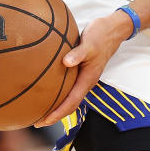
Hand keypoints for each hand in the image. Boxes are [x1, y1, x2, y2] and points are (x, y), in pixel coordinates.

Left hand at [35, 9, 132, 126]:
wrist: (113, 29)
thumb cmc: (101, 35)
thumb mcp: (90, 43)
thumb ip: (78, 53)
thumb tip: (66, 62)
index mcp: (88, 78)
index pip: (71, 102)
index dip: (57, 114)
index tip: (43, 121)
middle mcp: (87, 81)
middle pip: (70, 104)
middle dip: (54, 115)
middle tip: (36, 121)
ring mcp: (85, 76)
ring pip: (70, 96)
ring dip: (57, 105)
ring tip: (40, 108)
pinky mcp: (83, 69)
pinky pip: (70, 86)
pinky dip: (59, 92)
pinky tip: (49, 87)